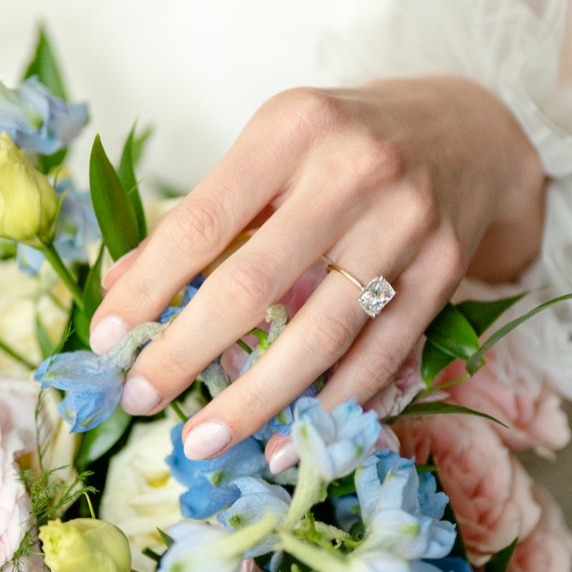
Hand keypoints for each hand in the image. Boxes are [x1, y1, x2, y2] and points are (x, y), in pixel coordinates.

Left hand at [88, 76, 544, 464]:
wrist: (468, 130)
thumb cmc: (341, 146)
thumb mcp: (269, 152)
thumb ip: (201, 216)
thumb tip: (122, 288)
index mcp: (292, 129)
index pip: (200, 222)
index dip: (147, 289)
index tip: (104, 340)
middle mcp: (354, 172)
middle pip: (255, 285)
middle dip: (187, 352)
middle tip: (140, 401)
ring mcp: (407, 224)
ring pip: (320, 334)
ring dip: (256, 399)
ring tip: (204, 441)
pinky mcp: (446, 270)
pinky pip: (380, 356)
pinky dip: (331, 407)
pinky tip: (289, 442)